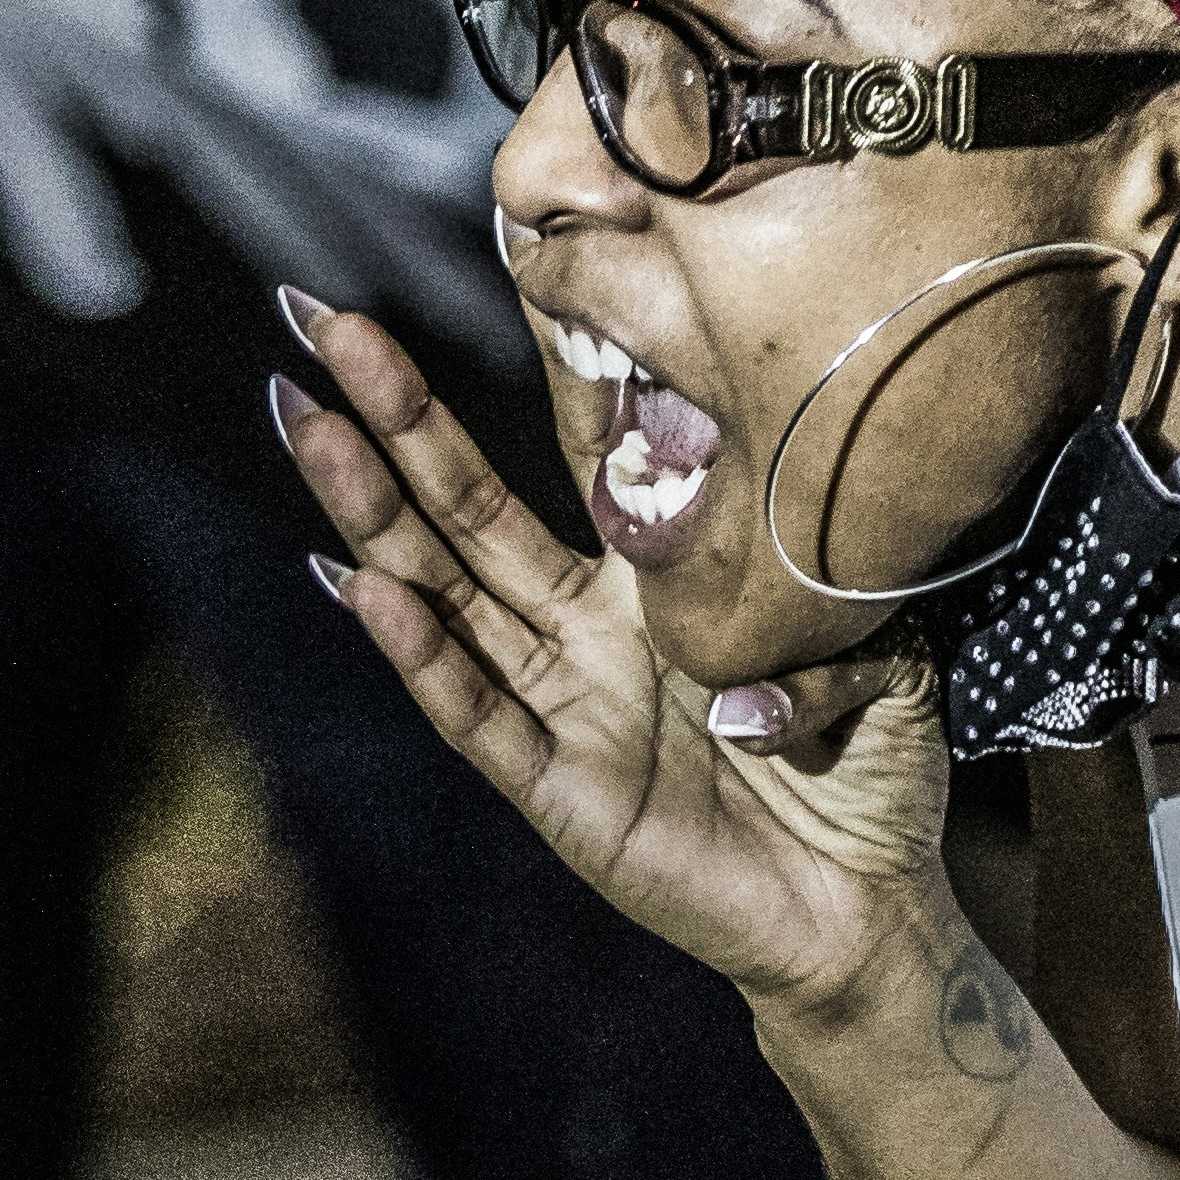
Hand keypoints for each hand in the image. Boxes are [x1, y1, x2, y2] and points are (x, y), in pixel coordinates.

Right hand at [270, 298, 953, 1025]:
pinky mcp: (558, 792)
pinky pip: (478, 713)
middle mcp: (586, 632)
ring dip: (370, 509)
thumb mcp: (873, 638)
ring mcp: (561, 707)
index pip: (570, 454)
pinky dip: (419, 652)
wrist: (870, 910)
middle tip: (313, 319)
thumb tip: (769, 506)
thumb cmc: (868, 769)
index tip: (469, 268)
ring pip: (443, 591)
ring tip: (307, 421)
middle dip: (388, 413)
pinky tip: (361, 586)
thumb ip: (822, 563)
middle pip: (463, 506)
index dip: (522, 370)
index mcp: (654, 580)